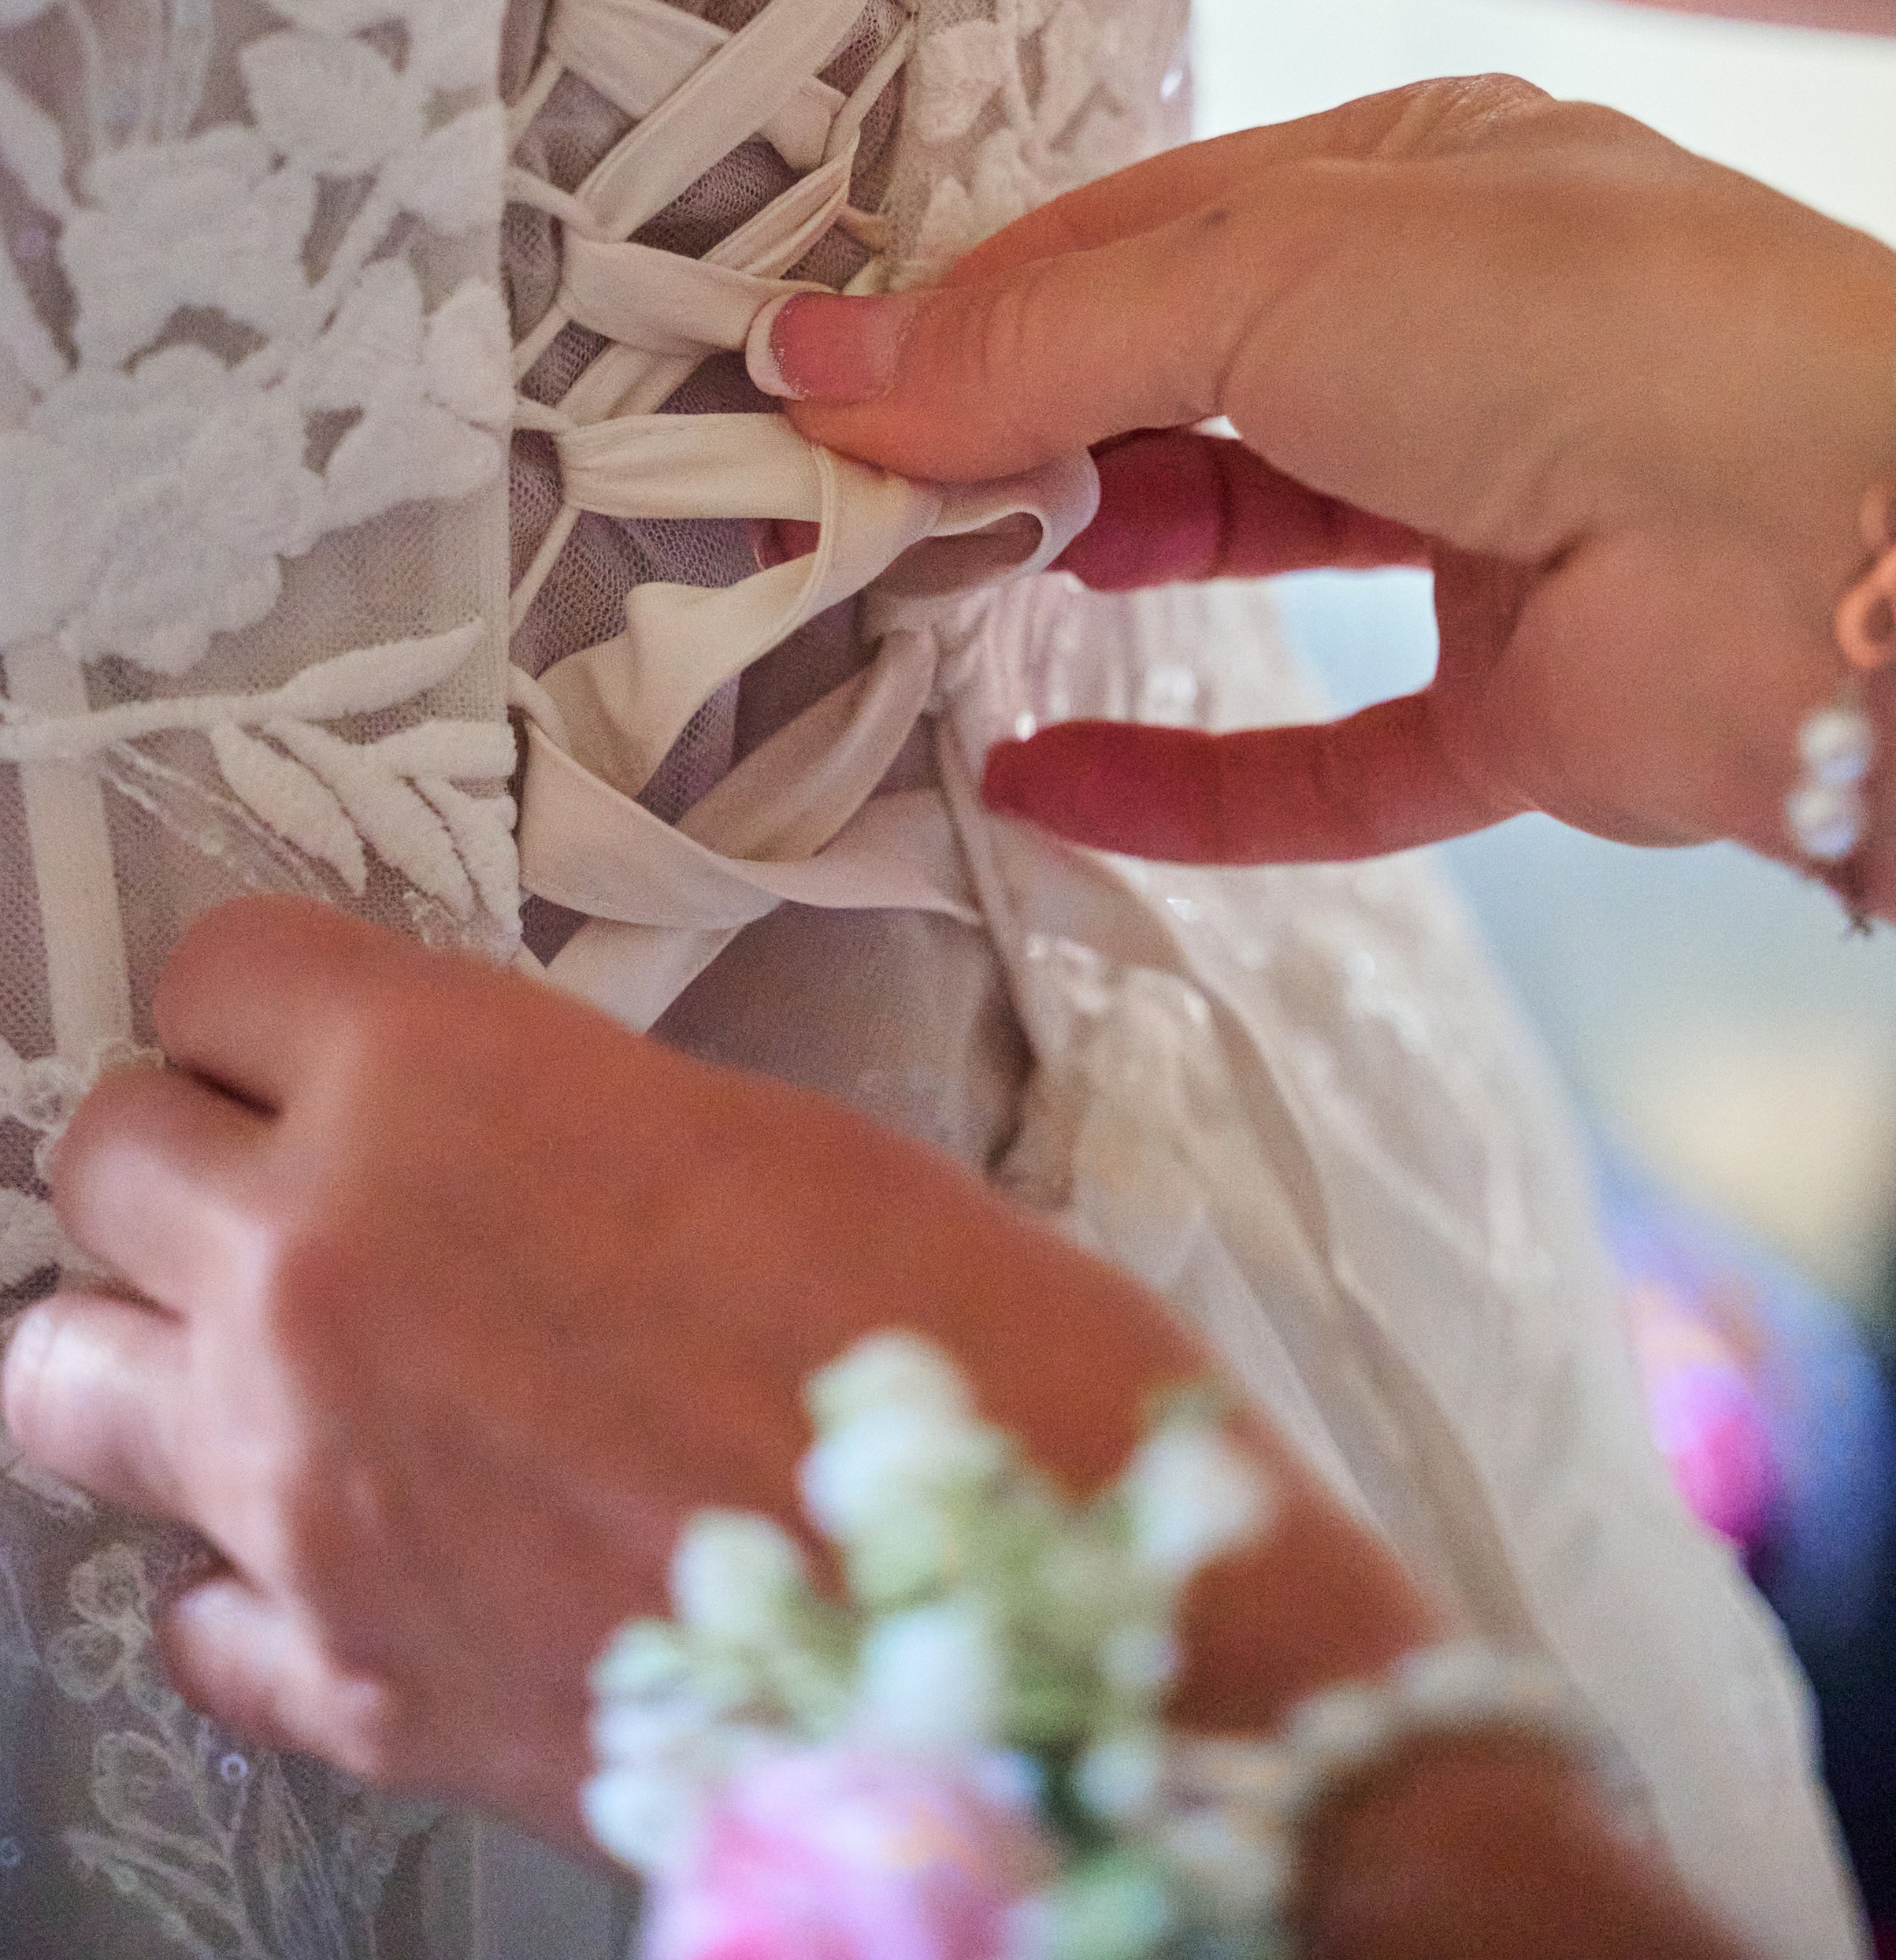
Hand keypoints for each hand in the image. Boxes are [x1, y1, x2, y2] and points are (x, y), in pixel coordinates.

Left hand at [0, 902, 1432, 1844]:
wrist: (1040, 1632)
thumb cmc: (972, 1356)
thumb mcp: (772, 1140)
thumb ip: (570, 1118)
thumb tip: (501, 1140)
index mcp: (445, 1087)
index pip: (226, 970)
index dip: (275, 993)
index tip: (305, 1020)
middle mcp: (322, 1273)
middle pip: (104, 1153)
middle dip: (187, 1148)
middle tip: (284, 1173)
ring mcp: (301, 1493)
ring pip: (56, 1375)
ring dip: (147, 1344)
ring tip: (264, 1355)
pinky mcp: (344, 1683)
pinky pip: (188, 1608)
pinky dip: (241, 1573)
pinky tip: (353, 1543)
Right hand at [751, 79, 1895, 944]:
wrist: (1842, 557)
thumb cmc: (1583, 331)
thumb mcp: (1272, 271)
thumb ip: (1045, 333)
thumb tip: (822, 367)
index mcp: (1416, 183)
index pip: (1144, 234)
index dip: (976, 305)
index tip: (819, 387)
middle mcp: (1457, 340)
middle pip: (1183, 386)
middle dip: (1016, 433)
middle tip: (846, 500)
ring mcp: (1495, 524)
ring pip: (1248, 552)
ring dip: (1088, 570)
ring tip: (921, 599)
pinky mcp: (1524, 704)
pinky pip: (1328, 760)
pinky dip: (1189, 783)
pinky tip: (1042, 784)